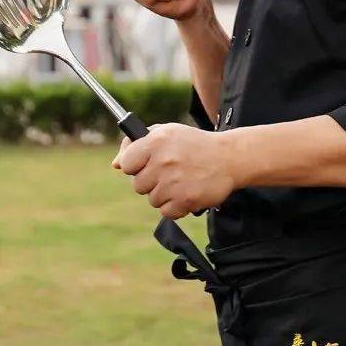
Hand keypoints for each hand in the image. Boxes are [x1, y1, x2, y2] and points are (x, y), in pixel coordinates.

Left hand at [111, 123, 234, 219]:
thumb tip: (115, 164)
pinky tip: (188, 190)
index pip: (126, 164)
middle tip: (171, 171)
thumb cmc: (195, 145)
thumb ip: (137, 145)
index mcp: (156, 141)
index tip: (148, 164)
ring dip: (165, 193)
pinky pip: (166, 211)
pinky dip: (176, 205)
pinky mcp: (184, 200)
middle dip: (152, 181)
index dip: (136, 165)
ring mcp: (173, 182)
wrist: (230, 158)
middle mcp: (163, 161)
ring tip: (183, 180)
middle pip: (137, 185)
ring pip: (152, 199)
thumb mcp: (168, 133)